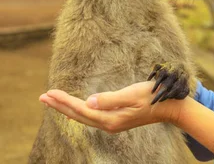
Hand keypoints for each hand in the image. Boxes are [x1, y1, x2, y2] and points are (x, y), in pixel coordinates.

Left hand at [39, 81, 183, 133]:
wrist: (169, 107)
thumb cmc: (152, 97)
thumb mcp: (133, 94)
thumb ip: (111, 99)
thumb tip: (89, 101)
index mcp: (111, 119)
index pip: (81, 110)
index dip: (64, 102)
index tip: (49, 93)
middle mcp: (109, 124)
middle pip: (78, 115)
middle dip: (60, 106)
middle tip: (42, 97)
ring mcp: (112, 123)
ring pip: (83, 116)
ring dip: (66, 108)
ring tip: (52, 100)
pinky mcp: (115, 119)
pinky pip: (91, 116)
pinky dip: (78, 111)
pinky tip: (74, 109)